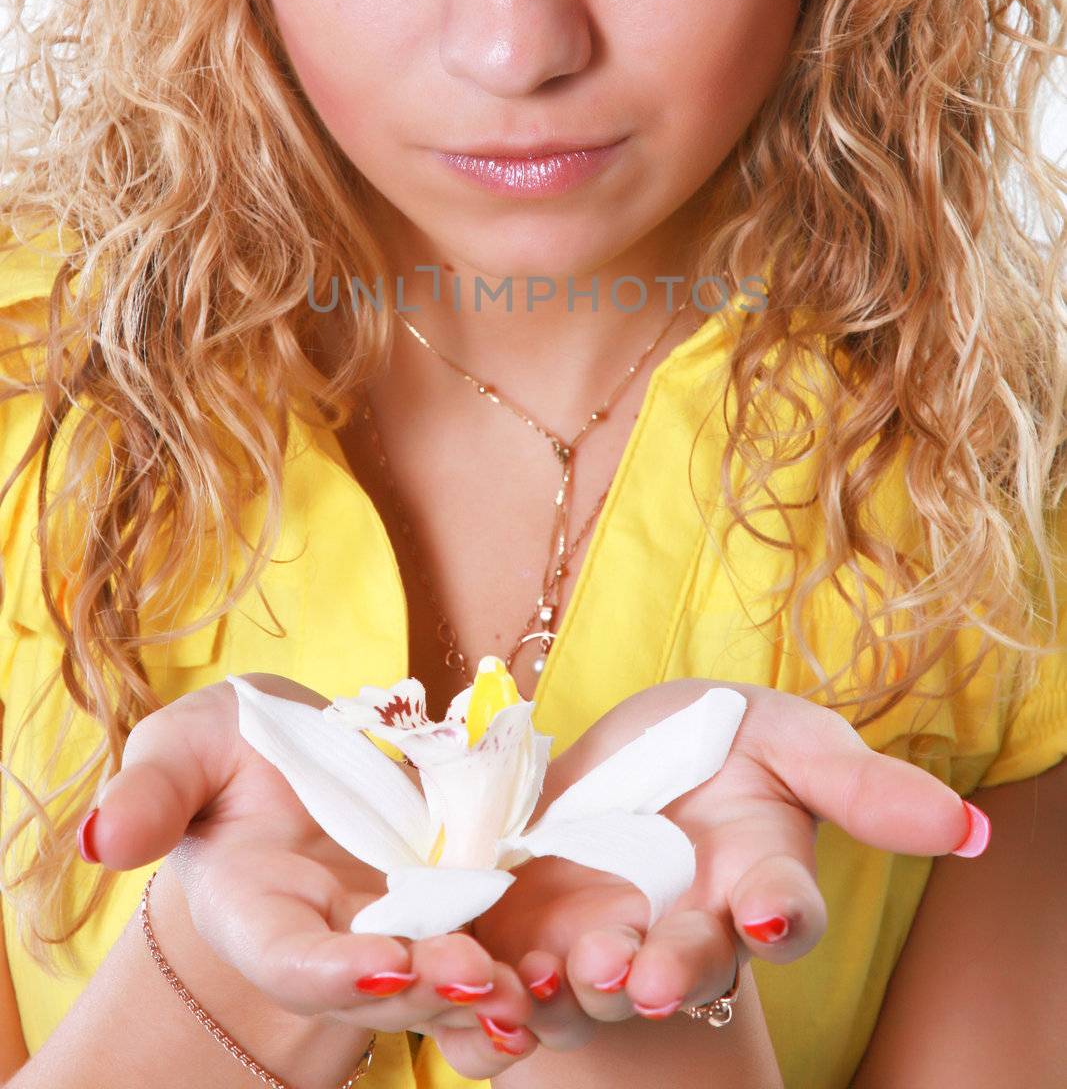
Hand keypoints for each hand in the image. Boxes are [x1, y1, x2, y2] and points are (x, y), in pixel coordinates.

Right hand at [84, 674, 540, 1077]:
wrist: (299, 754)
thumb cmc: (230, 752)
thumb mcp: (185, 747)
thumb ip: (153, 790)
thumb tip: (105, 835)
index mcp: (259, 909)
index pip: (289, 955)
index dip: (331, 969)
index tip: (380, 967)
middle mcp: (332, 935)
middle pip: (380, 980)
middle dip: (428, 988)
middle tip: (481, 983)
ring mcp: (398, 923)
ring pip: (441, 977)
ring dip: (484, 995)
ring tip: (529, 995)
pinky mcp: (453, 900)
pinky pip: (489, 940)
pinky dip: (520, 961)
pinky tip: (556, 967)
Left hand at [471, 677, 979, 1048]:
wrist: (620, 759)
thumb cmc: (718, 743)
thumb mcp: (786, 737)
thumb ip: (859, 784)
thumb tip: (966, 825)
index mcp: (759, 887)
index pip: (784, 912)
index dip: (780, 918)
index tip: (770, 916)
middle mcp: (686, 935)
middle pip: (684, 970)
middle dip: (665, 973)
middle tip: (643, 974)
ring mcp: (604, 947)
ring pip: (593, 996)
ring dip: (571, 996)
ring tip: (547, 977)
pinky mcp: (526, 943)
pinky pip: (508, 993)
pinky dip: (487, 1002)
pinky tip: (470, 985)